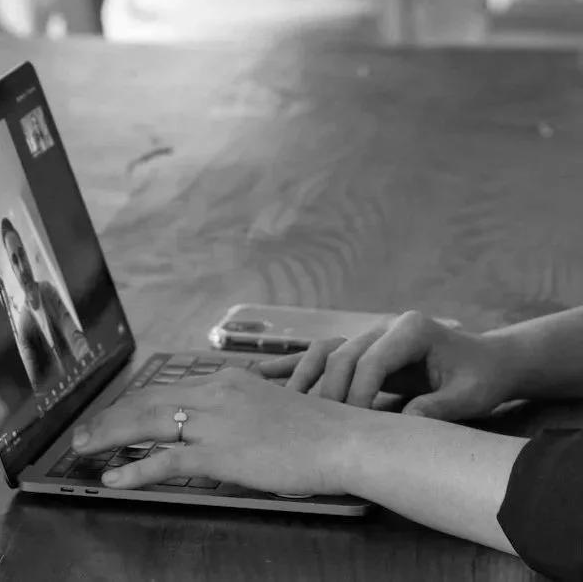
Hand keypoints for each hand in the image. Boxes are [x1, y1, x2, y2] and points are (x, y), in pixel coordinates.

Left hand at [71, 368, 363, 495]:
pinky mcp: (220, 453)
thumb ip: (238, 411)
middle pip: (146, 401)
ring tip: (84, 450)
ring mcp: (215, 423)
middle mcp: (213, 394)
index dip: (132, 404)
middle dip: (109, 417)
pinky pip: (165, 461)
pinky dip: (134, 469)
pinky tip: (115, 478)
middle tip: (83, 434)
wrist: (344, 439)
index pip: (165, 390)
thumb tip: (217, 426)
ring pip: (146, 424)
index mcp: (225, 381)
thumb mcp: (271, 407)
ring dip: (109, 436)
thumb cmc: (317, 430)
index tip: (112, 416)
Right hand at [258, 311, 517, 420]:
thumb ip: (437, 407)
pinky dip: (295, 365)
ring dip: (301, 376)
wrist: (487, 361)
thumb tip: (404, 422)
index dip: (359, 392)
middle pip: (342, 355)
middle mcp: (384, 325)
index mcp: (411, 329)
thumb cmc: (480, 379)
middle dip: (328, 391)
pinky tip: (264, 374)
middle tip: (317, 426)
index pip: (372, 360)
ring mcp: (369, 334)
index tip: (352, 424)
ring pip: (324, 352)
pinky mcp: (361, 347)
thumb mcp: (469, 396)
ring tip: (279, 401)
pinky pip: (322, 355)